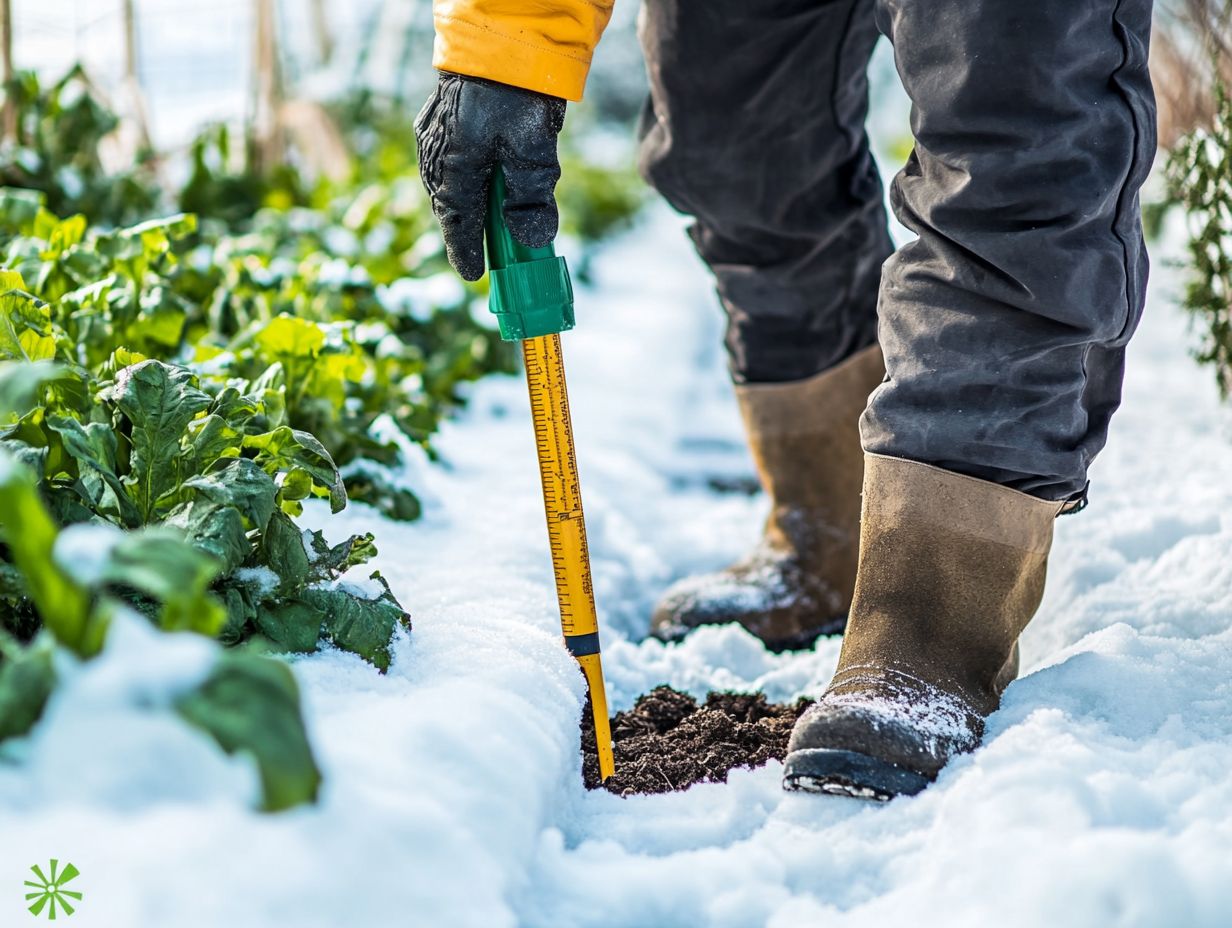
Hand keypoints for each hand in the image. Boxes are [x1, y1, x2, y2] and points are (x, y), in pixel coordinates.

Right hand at [415, 72, 566, 280]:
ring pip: (446, 185)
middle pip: (449, 205)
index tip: (474, 275)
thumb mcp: (534, 149)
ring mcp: (434, 134)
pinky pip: (447, 163)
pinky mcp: (440, 119)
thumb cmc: (518, 93)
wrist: (503, 37)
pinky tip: (477, 183)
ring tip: (480, 224)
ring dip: (464, 206)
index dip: (465, 251)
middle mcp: (438, 152)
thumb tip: (532, 240)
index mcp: (456, 165)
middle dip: (465, 231)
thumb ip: (532, 196)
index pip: (458, 222)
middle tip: (480, 256)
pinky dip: (461, 181)